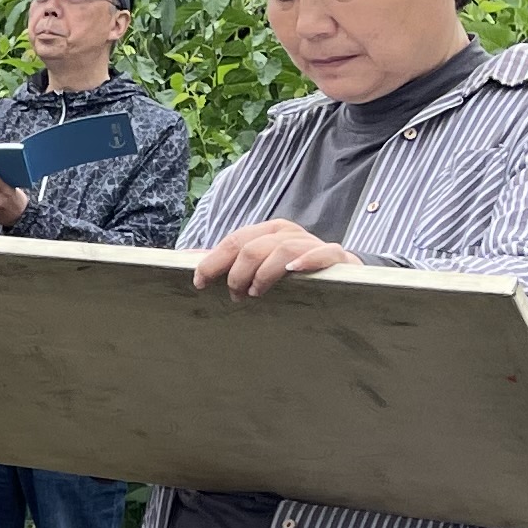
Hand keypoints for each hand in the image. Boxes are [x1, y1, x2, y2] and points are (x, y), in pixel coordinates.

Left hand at [192, 220, 356, 298]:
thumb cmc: (291, 272)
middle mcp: (287, 233)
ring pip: (280, 249)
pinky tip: (293, 271)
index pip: (234, 240)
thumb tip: (186, 256)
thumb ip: (226, 260)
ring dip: (262, 273)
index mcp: (266, 233)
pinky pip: (323, 253)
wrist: (341, 275)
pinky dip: (307, 260)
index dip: (212, 262)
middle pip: (252, 245)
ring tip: (255, 293)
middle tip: (234, 295)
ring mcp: (311, 243)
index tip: (199, 284)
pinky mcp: (336, 257)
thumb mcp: (257, 264)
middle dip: (236, 272)